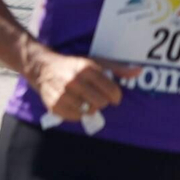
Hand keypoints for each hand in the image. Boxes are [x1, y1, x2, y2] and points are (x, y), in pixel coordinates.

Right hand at [25, 45, 141, 121]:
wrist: (41, 67)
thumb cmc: (72, 66)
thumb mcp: (94, 62)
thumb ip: (117, 68)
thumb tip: (138, 71)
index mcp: (86, 68)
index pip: (112, 90)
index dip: (116, 97)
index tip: (113, 97)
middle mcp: (74, 80)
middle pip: (101, 103)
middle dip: (102, 102)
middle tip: (96, 98)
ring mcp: (63, 93)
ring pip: (89, 111)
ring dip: (89, 108)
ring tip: (84, 100)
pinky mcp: (54, 104)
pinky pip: (75, 117)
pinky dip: (78, 113)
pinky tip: (75, 105)